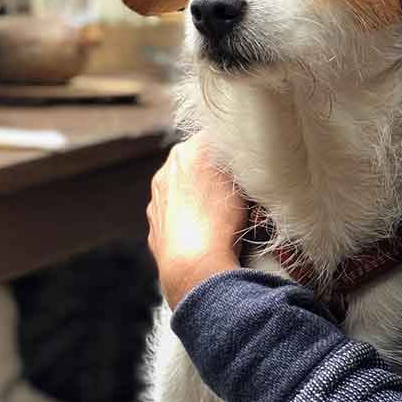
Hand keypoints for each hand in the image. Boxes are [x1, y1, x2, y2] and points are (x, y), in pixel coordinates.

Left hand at [147, 134, 246, 308]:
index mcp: (187, 151)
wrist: (192, 264)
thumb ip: (238, 161)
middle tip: (237, 191)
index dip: (234, 149)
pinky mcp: (155, 224)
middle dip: (214, 173)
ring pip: (183, 189)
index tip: (247, 165)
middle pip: (196, 162)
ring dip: (199, 196)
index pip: (215, 136)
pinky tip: (204, 232)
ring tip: (221, 216)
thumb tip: (241, 155)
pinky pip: (176, 214)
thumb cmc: (221, 220)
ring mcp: (157, 198)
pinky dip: (188, 219)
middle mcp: (166, 170)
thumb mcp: (242, 181)